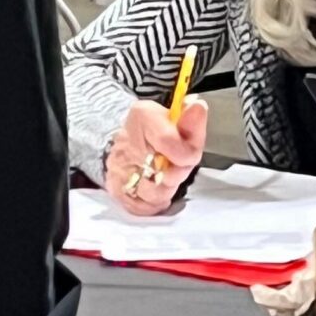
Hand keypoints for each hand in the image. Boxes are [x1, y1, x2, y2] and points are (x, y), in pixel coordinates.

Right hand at [104, 97, 207, 215]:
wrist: (127, 141)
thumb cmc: (156, 131)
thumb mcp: (175, 118)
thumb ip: (190, 119)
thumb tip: (198, 108)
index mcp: (143, 117)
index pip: (168, 141)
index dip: (187, 153)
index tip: (191, 153)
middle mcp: (126, 143)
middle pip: (166, 173)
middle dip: (179, 171)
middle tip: (177, 164)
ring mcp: (119, 169)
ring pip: (156, 193)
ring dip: (168, 188)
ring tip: (165, 176)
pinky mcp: (116, 190)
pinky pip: (144, 207)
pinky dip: (155, 202)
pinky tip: (156, 188)